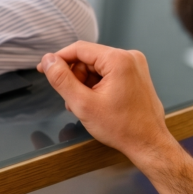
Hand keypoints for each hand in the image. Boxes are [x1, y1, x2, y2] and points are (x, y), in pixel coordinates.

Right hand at [37, 41, 171, 164]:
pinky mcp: (135, 75)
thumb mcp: (83, 104)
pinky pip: (108, 73)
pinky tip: (94, 103)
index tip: (43, 69)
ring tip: (84, 105)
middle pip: (88, 58)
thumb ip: (61, 79)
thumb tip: (48, 61)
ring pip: (97, 67)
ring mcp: (135, 66)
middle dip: (75, 77)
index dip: (58, 59)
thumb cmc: (122, 128)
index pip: (79, 49)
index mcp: (118, 59)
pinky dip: (97, 86)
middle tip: (70, 99)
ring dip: (85, 84)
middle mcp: (129, 57)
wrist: (149, 144)